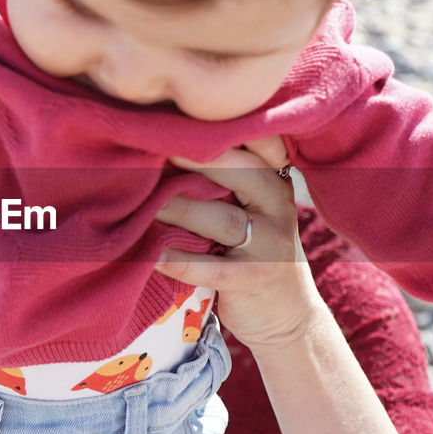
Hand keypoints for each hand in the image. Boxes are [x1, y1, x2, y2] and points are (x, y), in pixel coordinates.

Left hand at [154, 138, 321, 353]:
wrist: (288, 317)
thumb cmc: (254, 253)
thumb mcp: (253, 212)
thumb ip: (225, 184)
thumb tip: (162, 148)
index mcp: (274, 184)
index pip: (254, 146)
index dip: (222, 131)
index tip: (181, 116)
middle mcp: (278, 209)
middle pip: (243, 174)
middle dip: (200, 158)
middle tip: (157, 146)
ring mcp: (271, 246)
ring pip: (224, 220)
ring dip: (180, 209)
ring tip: (144, 202)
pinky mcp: (255, 280)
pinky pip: (211, 268)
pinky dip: (179, 260)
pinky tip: (151, 254)